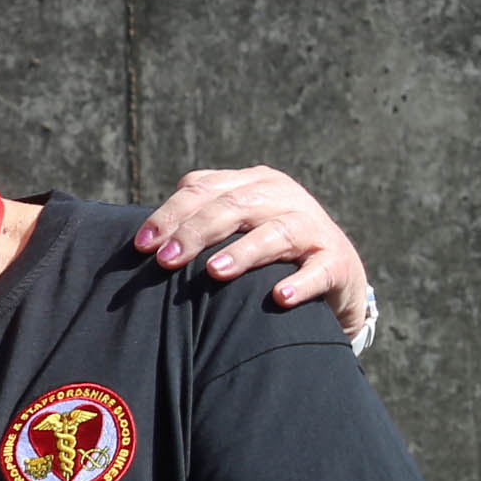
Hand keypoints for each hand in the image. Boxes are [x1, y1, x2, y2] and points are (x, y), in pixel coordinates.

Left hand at [136, 167, 371, 337]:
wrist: (333, 276)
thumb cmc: (265, 253)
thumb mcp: (233, 228)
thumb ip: (196, 223)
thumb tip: (143, 243)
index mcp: (252, 184)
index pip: (204, 189)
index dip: (171, 214)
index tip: (143, 246)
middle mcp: (283, 198)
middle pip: (235, 206)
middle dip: (196, 232)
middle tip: (166, 262)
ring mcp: (313, 228)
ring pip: (277, 232)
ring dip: (244, 252)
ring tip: (214, 272)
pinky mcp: (337, 261)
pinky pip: (320, 270)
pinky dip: (301, 282)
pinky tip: (279, 297)